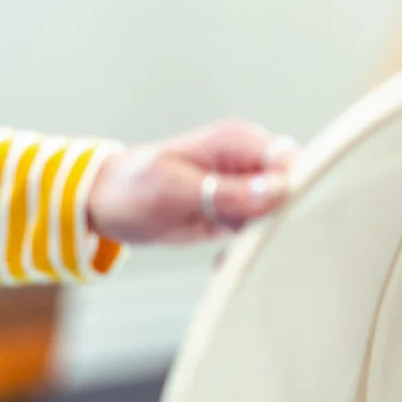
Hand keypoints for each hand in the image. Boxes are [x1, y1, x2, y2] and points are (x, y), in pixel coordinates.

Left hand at [87, 119, 298, 244]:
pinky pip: (258, 232)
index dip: (298, 190)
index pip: (291, 160)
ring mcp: (244, 190)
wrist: (103, 203)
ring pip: (280, 216)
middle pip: (293, 190)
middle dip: (284, 220)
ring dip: (264, 239)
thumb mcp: (176, 190)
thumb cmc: (132, 187)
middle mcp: (249, 164)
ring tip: (231, 251)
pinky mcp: (235, 214)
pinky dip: (247, 249)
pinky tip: (221, 259)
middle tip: (256, 243)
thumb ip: (227, 191)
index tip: (285, 220)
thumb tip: (278, 191)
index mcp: (239, 142)